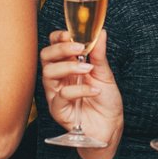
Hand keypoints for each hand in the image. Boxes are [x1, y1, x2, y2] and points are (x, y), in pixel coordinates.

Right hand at [41, 30, 121, 158]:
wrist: (111, 126)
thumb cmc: (106, 101)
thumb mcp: (105, 74)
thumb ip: (99, 54)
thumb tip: (101, 32)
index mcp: (67, 66)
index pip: (53, 46)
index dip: (59, 38)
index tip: (72, 35)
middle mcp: (58, 78)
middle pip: (46, 56)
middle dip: (61, 48)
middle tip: (80, 49)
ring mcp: (56, 93)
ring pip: (49, 73)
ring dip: (69, 67)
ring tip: (88, 69)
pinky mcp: (58, 110)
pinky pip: (62, 95)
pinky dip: (80, 90)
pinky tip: (94, 90)